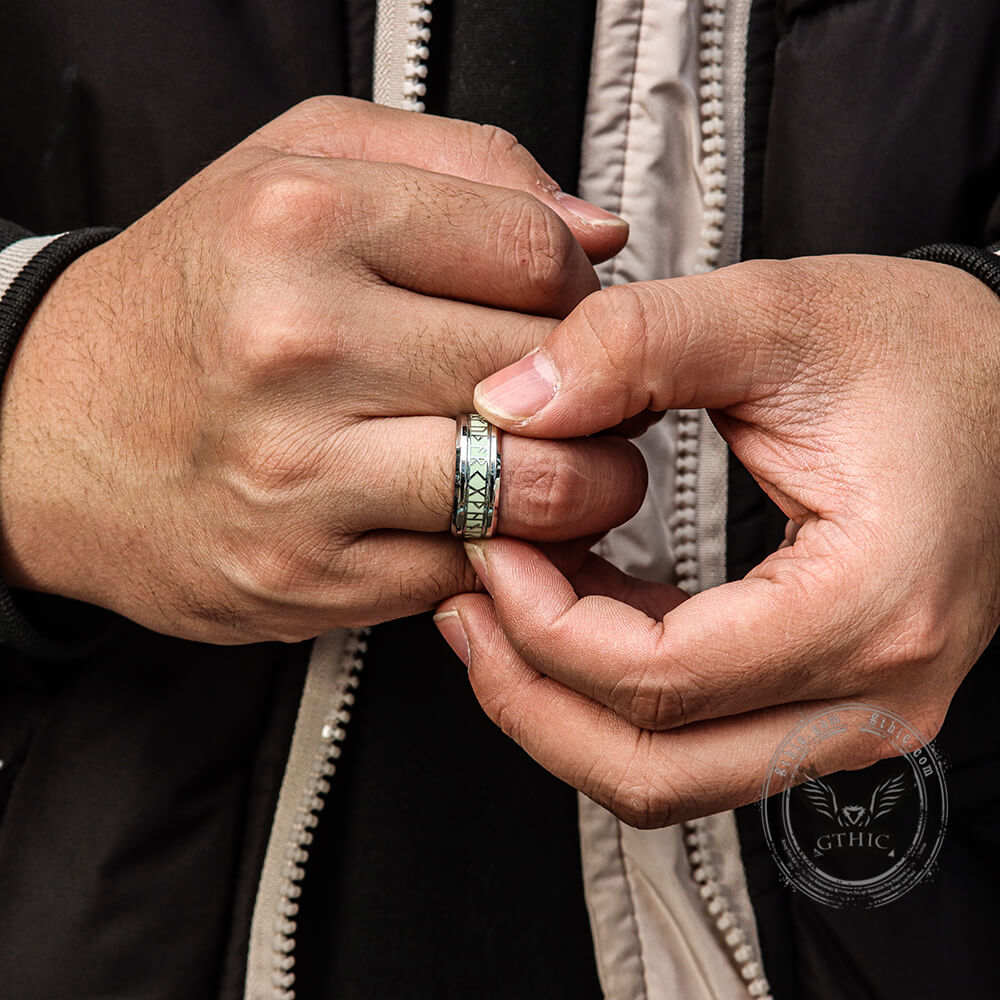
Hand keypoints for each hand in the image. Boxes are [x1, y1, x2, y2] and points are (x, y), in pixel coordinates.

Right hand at [0, 96, 644, 642]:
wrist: (51, 431)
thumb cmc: (191, 297)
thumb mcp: (299, 164)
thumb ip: (461, 165)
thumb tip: (595, 232)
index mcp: (301, 220)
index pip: (534, 252)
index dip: (583, 289)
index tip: (572, 310)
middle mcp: (297, 346)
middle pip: (549, 371)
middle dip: (598, 390)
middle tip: (583, 393)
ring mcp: (301, 474)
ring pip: (534, 487)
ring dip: (586, 483)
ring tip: (569, 461)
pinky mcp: (308, 574)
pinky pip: (470, 566)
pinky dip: (505, 546)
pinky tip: (487, 514)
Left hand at [437, 255, 999, 825]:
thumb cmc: (922, 351)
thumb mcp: (776, 316)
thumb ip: (633, 345)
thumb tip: (508, 405)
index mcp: (869, 606)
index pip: (660, 681)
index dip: (543, 623)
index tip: (489, 541)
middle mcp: (875, 695)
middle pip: (653, 769)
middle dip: (530, 695)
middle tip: (466, 602)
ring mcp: (859, 716)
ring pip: (668, 777)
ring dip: (562, 706)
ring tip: (497, 608)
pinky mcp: (832, 703)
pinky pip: (694, 739)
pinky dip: (610, 693)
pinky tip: (568, 608)